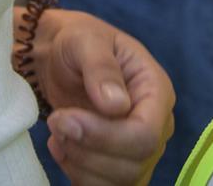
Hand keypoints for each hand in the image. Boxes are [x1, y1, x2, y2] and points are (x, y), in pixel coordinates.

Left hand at [29, 8, 173, 185]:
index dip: (106, 136)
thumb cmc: (78, 42)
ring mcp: (140, 147)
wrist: (60, 57)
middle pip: (134, 163)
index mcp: (156, 90)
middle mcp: (156, 123)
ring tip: (56, 131)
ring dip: (80, 163)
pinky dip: (77, 173)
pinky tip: (60, 146)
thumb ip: (101, 68)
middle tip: (55, 121)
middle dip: (88, 149)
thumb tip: (117, 106)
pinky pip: (104, 185)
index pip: (147, 133)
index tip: (65, 118)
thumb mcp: (86, 40)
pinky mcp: (119, 162)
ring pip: (120, 180)